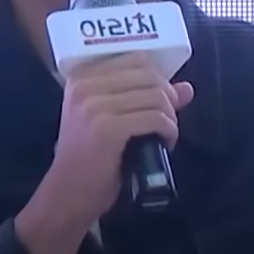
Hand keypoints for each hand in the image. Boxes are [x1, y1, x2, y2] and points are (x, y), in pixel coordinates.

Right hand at [43, 52, 194, 229]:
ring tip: (165, 134)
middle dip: (167, 97)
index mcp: (81, 77)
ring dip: (169, 117)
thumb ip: (143, 98)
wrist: (67, 194)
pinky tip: (165, 143)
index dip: (157, 79)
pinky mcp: (107, 128)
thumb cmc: (88, 158)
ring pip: (155, 96)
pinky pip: (155, 118)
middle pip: (148, 75)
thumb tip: (186, 88)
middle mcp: (85, 85)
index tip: (160, 102)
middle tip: (166, 120)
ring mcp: (94, 105)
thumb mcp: (110, 120)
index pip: (135, 59)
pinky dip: (169, 130)